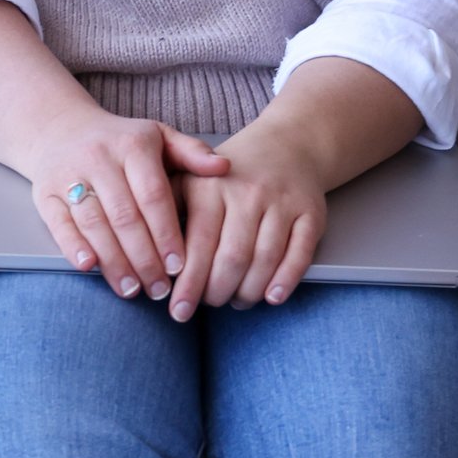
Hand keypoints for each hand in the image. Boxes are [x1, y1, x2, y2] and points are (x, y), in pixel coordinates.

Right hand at [26, 102, 232, 298]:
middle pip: (124, 216)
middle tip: (160, 289)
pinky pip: (60, 224)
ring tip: (132, 289)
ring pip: (94, 225)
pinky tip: (91, 268)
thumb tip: (224, 167)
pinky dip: (74, 248)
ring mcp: (68, 175)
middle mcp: (99, 158)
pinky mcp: (45, 193)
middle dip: (144, 258)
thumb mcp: (158, 137)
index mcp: (133, 145)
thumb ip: (191, 153)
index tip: (180, 266)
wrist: (59, 129)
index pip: (153, 195)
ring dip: (114, 262)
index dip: (167, 234)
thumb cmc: (119, 141)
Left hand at [167, 119, 329, 316]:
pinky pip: (300, 254)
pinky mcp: (310, 213)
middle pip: (232, 258)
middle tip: (208, 304)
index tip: (178, 310)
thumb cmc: (228, 175)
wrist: (285, 147)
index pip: (198, 244)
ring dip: (248, 292)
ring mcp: (282, 203)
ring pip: (264, 260)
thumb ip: (165, 209)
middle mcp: (247, 193)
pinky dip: (286, 281)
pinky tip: (271, 297)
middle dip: (216, 292)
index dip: (188, 284)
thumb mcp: (189, 177)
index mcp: (211, 186)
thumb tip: (146, 257)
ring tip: (236, 300)